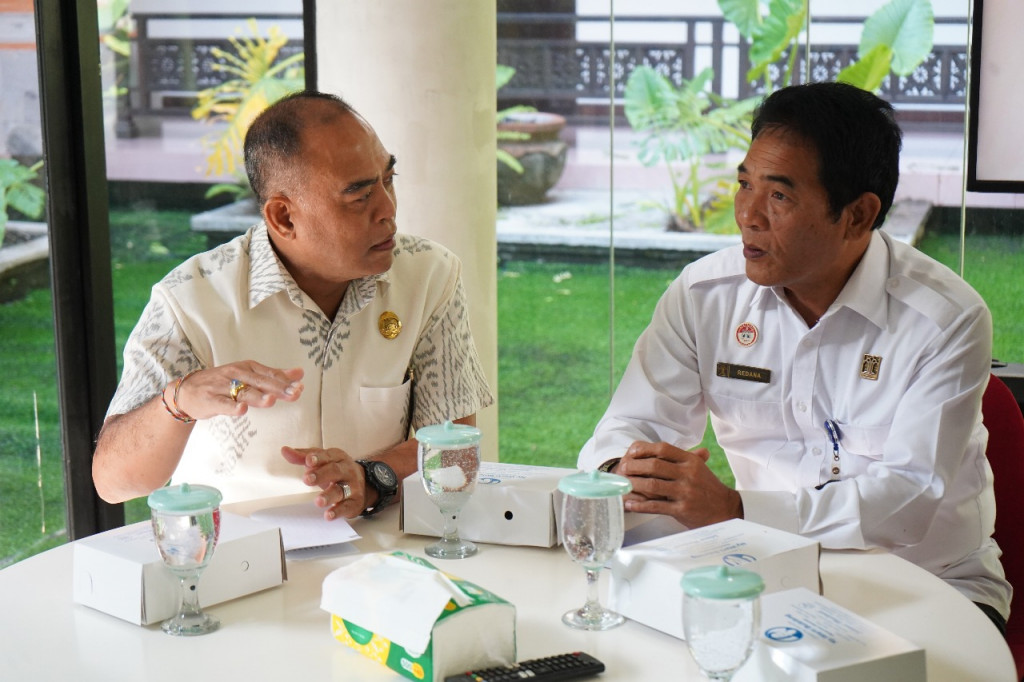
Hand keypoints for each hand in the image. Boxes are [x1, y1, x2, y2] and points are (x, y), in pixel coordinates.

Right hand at [171, 362, 303, 419]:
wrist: (188, 391)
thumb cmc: (223, 383)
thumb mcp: (249, 375)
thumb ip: (274, 376)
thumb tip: (299, 373)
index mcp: (248, 368)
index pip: (270, 374)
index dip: (285, 381)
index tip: (300, 388)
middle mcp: (236, 374)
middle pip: (260, 382)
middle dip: (278, 388)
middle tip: (294, 394)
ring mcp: (223, 387)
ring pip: (243, 392)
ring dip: (258, 396)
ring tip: (271, 400)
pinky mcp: (211, 400)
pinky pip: (223, 404)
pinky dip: (232, 407)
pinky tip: (242, 410)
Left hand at [281, 446, 367, 520]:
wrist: (364, 484)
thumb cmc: (336, 470)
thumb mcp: (322, 460)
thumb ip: (302, 456)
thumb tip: (285, 450)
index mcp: (337, 458)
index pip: (327, 456)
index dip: (318, 458)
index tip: (308, 461)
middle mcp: (346, 470)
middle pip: (335, 471)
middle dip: (321, 475)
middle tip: (307, 479)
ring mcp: (352, 487)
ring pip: (341, 490)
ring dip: (329, 496)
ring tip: (318, 501)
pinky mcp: (354, 502)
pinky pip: (346, 507)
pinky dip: (337, 511)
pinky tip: (328, 515)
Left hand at [617, 441, 741, 528]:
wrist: (725, 508)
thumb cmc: (706, 486)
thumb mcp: (697, 467)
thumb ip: (678, 458)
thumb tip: (650, 448)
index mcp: (690, 461)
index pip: (663, 448)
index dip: (644, 449)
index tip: (631, 452)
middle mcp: (688, 474)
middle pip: (654, 465)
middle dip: (635, 466)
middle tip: (623, 468)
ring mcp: (685, 492)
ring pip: (652, 485)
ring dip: (634, 484)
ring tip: (622, 485)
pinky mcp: (682, 509)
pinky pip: (656, 506)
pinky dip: (640, 505)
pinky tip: (630, 504)